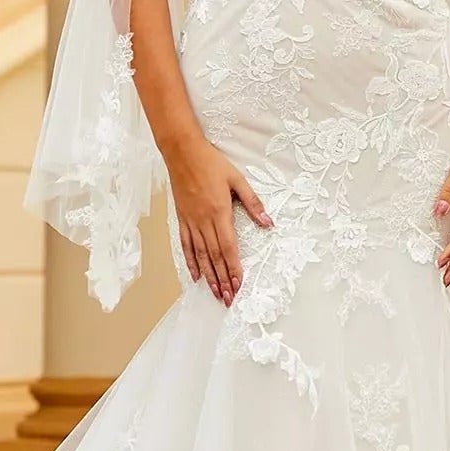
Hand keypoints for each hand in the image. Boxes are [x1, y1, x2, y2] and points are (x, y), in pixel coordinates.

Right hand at [165, 133, 272, 305]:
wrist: (182, 152)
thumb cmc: (211, 163)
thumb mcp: (237, 179)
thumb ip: (252, 203)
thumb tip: (267, 223)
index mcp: (220, 212)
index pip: (229, 247)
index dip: (233, 268)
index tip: (238, 285)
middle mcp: (204, 221)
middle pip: (215, 256)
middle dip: (223, 279)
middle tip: (229, 299)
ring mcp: (191, 221)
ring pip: (201, 255)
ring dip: (209, 276)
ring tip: (215, 293)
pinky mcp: (182, 219)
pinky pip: (186, 245)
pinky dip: (191, 262)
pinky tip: (195, 275)